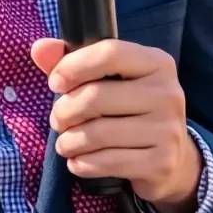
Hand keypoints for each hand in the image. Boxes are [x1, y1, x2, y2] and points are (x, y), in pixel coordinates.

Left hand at [31, 38, 203, 212]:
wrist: (172, 160)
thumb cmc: (128, 110)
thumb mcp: (106, 79)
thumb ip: (70, 61)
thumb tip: (39, 48)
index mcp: (156, 62)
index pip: (109, 53)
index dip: (73, 66)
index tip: (55, 82)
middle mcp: (168, 92)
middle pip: (96, 96)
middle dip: (64, 110)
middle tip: (56, 120)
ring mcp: (167, 129)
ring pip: (98, 133)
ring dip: (69, 141)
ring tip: (64, 143)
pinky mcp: (162, 162)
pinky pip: (108, 162)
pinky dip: (83, 163)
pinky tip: (77, 161)